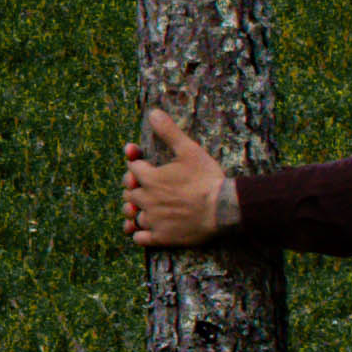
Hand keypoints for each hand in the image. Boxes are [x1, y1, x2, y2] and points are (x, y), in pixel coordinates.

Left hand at [122, 106, 236, 248]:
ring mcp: (153, 220)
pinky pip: (139, 238)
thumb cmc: (206, 178)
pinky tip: (146, 229)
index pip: (132, 169)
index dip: (135, 163)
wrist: (223, 208)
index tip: (140, 161)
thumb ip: (169, 131)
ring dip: (135, 210)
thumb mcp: (189, 149)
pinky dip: (139, 233)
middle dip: (133, 186)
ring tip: (142, 207)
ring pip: (132, 215)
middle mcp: (146, 199)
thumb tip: (153, 112)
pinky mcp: (161, 237)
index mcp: (150, 178)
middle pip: (128, 192)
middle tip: (142, 185)